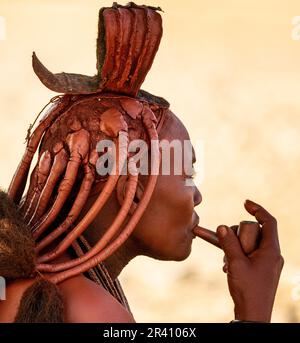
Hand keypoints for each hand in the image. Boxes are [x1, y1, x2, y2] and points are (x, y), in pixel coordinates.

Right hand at [217, 200, 283, 321]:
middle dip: (238, 236)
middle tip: (229, 247)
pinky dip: (237, 256)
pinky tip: (228, 267)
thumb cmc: (247, 290)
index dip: (257, 209)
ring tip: (227, 262)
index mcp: (271, 250)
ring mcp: (267, 263)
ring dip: (235, 248)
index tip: (245, 203)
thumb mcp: (235, 263)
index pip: (269, 222)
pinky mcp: (262, 269)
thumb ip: (228, 243)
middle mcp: (272, 254)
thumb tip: (222, 226)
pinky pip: (249, 254)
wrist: (253, 316)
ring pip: (249, 244)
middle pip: (255, 233)